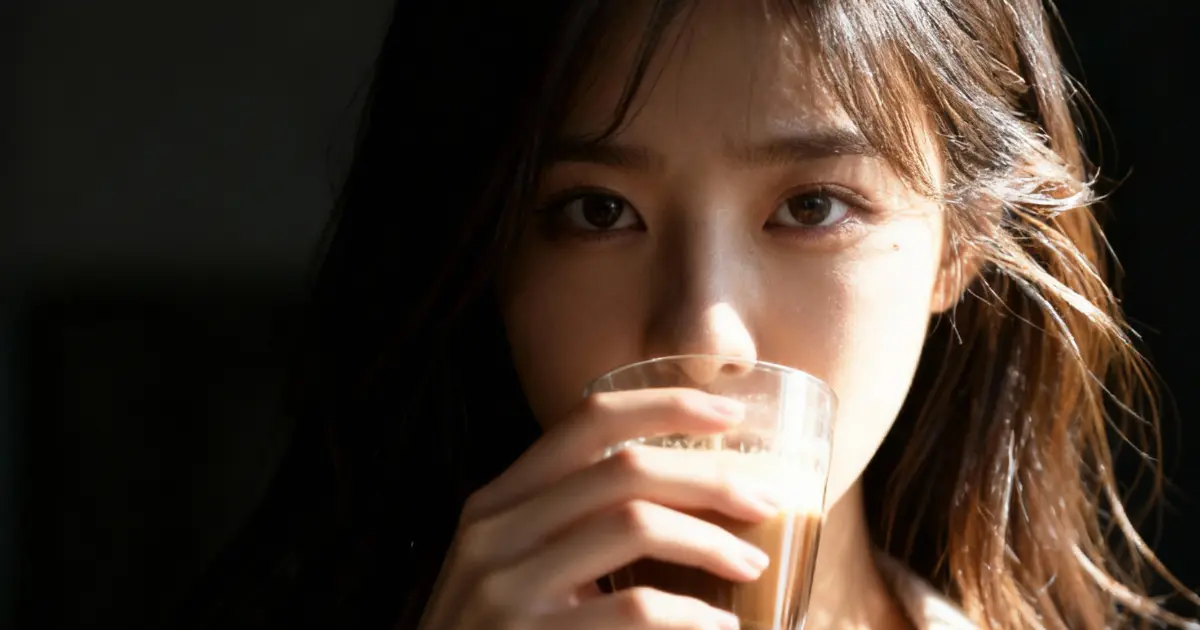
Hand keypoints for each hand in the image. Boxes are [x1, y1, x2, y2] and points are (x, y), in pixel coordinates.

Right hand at [414, 388, 782, 629]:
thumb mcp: (512, 562)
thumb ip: (566, 521)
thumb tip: (677, 490)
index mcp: (498, 500)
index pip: (588, 421)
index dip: (665, 405)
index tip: (728, 412)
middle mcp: (496, 531)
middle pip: (626, 470)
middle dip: (710, 478)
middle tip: (764, 500)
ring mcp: (507, 587)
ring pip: (635, 525)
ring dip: (710, 541)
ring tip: (750, 561)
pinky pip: (634, 609)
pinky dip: (691, 615)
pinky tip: (719, 625)